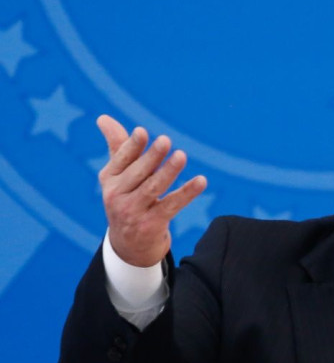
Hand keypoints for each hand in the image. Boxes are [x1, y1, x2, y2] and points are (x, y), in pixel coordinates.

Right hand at [97, 115, 206, 266]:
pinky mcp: (151, 225)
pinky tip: (201, 181)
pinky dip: (187, 193)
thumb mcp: (118, 176)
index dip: (132, 146)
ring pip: (154, 188)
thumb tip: (103, 117)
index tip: (142, 131)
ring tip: (181, 155)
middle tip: (165, 141)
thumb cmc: (126, 199)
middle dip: (152, 157)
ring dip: (169, 172)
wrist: (129, 245)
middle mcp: (116, 196)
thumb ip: (117, 147)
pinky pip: (172, 206)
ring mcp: (133, 212)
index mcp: (109, 179)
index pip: (121, 159)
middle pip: (138, 173)